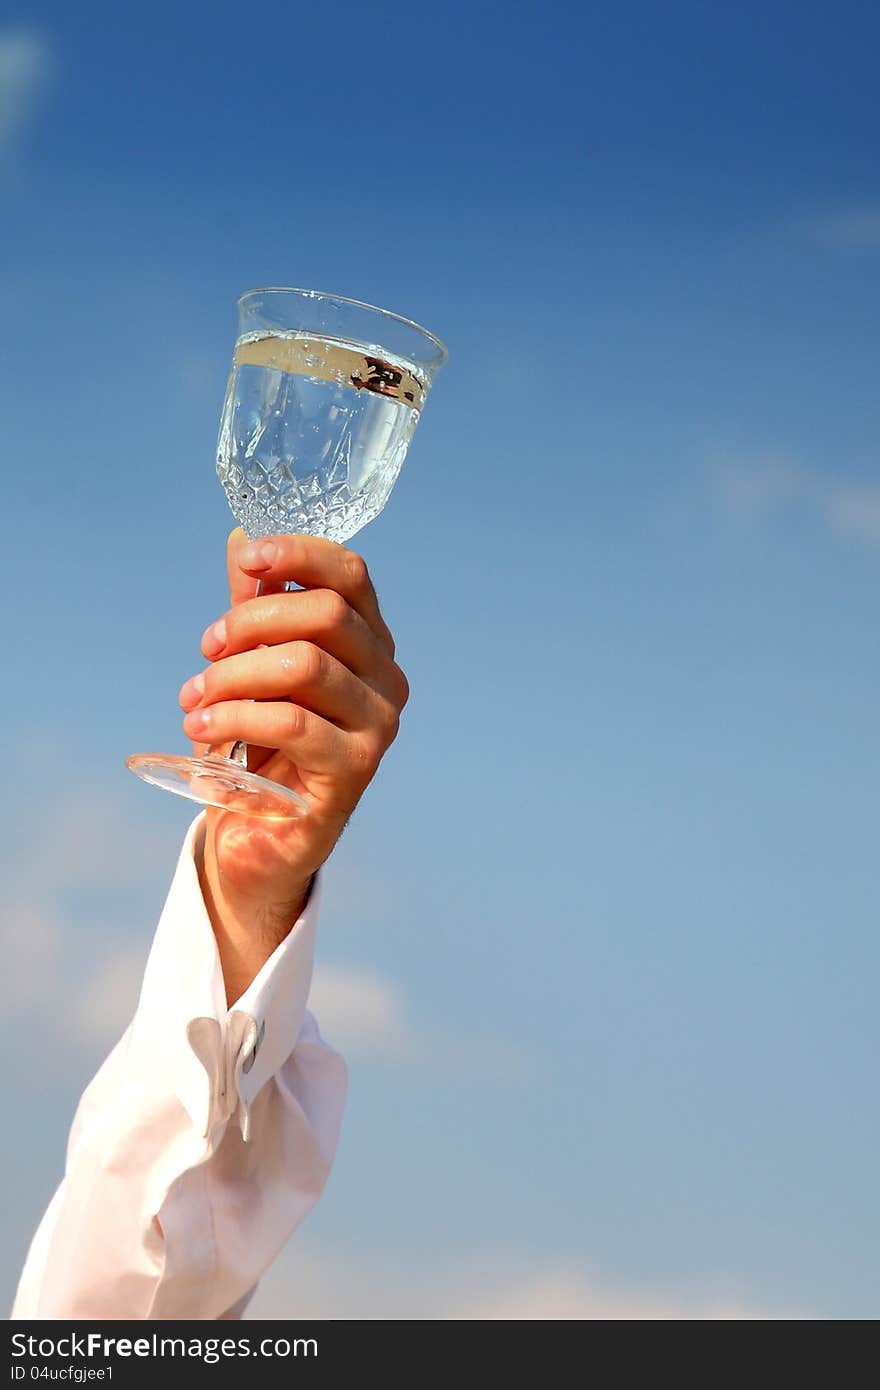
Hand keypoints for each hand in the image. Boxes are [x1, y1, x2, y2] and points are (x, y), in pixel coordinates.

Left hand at [178, 529, 408, 1002]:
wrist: (259, 834)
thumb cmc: (260, 743)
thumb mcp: (252, 664)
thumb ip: (255, 605)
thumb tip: (243, 536)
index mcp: (369, 643)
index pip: (351, 575)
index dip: (298, 556)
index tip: (247, 561)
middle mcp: (386, 680)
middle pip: (326, 614)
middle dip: (251, 622)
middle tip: (207, 648)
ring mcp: (378, 729)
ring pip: (306, 666)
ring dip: (234, 674)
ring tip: (195, 697)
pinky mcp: (354, 773)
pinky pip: (294, 724)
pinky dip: (238, 716)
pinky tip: (204, 726)